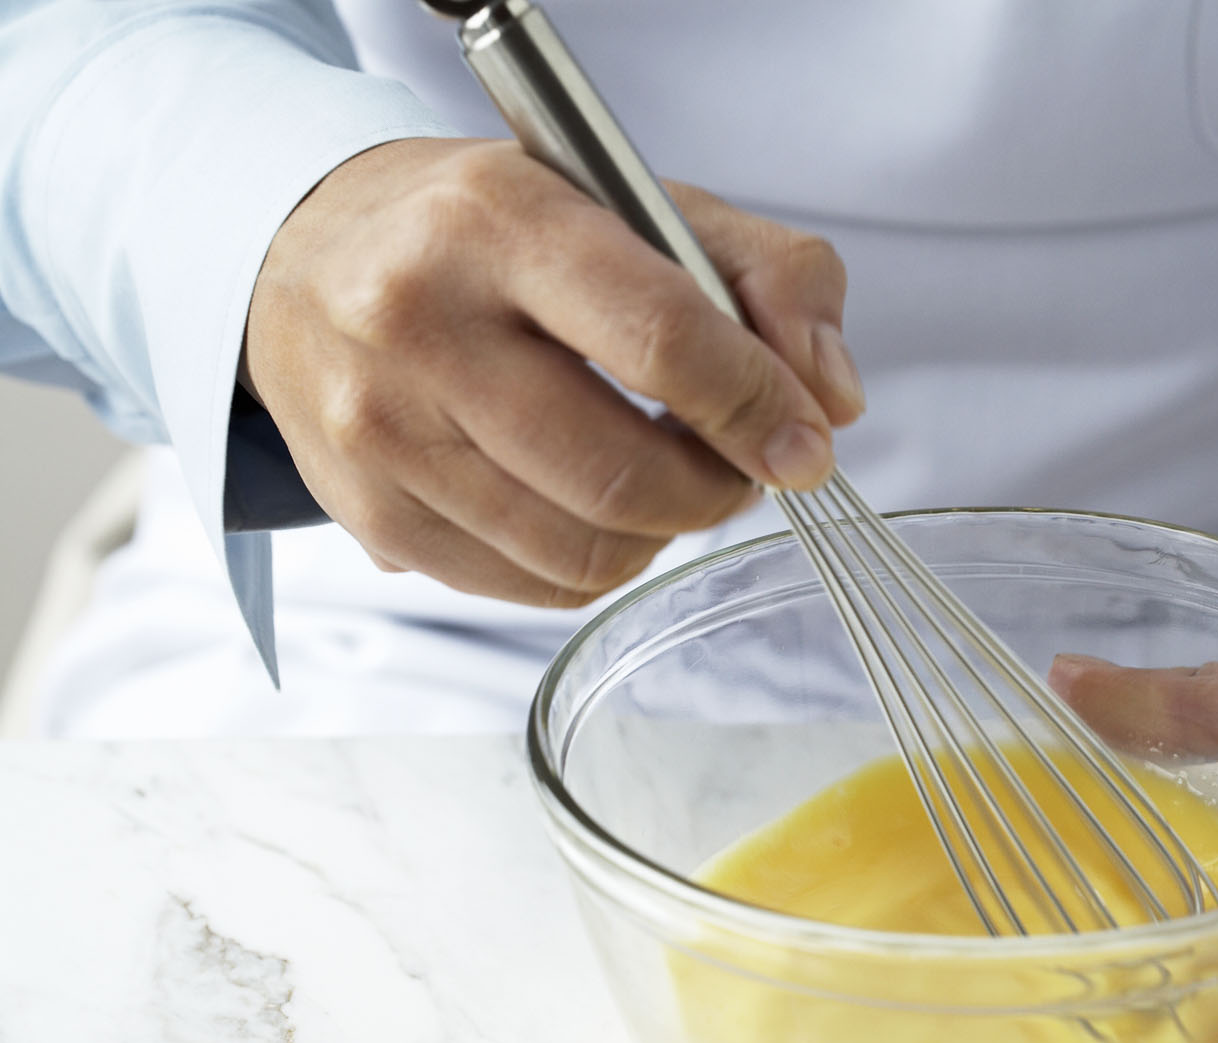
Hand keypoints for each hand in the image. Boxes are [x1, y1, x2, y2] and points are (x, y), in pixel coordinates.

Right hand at [244, 138, 864, 606]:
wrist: (307, 252)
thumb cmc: (493, 230)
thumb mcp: (637, 200)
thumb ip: (767, 275)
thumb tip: (831, 399)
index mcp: (497, 219)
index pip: (661, 339)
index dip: (758, 409)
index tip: (807, 445)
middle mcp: (415, 321)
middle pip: (623, 473)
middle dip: (718, 490)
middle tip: (740, 467)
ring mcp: (378, 429)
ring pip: (582, 551)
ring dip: (663, 534)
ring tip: (669, 481)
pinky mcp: (366, 514)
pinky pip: (531, 588)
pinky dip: (595, 564)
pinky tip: (593, 506)